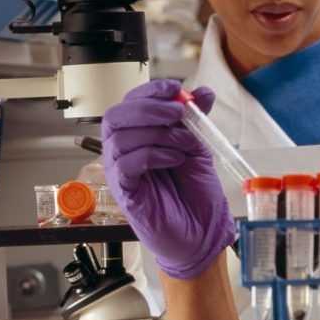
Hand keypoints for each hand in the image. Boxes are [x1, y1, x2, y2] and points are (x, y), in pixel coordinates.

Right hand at [102, 78, 235, 279]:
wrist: (202, 230)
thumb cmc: (195, 192)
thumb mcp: (199, 148)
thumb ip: (197, 120)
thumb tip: (203, 92)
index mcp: (139, 135)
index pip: (132, 102)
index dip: (150, 91)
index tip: (175, 88)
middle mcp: (124, 150)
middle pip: (117, 116)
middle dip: (149, 108)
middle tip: (178, 114)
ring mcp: (120, 171)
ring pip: (121, 138)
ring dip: (159, 134)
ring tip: (186, 144)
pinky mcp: (124, 191)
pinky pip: (126, 164)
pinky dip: (153, 155)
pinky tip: (175, 159)